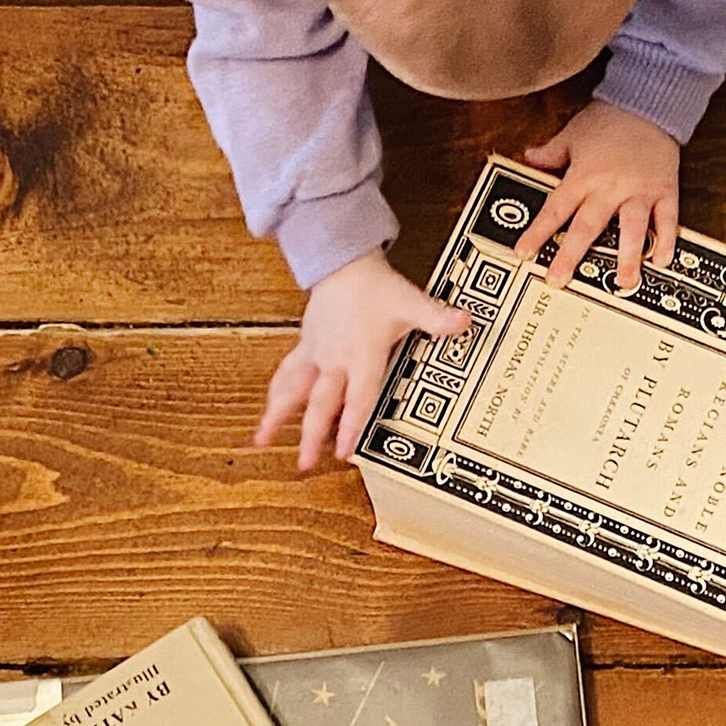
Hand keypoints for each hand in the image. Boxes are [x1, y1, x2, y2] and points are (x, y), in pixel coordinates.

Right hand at [255, 252, 469, 469]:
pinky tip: (268, 408)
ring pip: (292, 389)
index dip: (350, 426)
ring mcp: (316, 354)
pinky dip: (276, 393)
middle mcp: (335, 359)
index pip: (356, 398)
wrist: (343, 263)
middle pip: (319, 403)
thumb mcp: (410, 302)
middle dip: (309, 434)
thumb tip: (464, 321)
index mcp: (361, 355)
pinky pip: (287, 373)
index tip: (343, 451)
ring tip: (261, 439)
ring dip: (276, 415)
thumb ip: (436, 317)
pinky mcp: (306, 346)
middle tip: (303, 462)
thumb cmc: (374, 286)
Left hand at [518, 100, 680, 293]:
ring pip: (631, 229)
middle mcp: (610, 187)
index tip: (523, 253)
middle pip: (588, 226)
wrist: (649, 102)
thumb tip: (527, 158)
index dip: (537, 233)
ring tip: (623, 283)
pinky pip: (666, 219)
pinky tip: (662, 260)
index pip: (555, 209)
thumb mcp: (572, 134)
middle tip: (560, 279)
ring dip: (627, 257)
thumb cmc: (609, 119)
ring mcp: (639, 191)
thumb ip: (550, 152)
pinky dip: (665, 240)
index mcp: (583, 175)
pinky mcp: (664, 190)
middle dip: (571, 255)